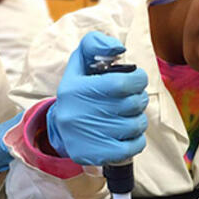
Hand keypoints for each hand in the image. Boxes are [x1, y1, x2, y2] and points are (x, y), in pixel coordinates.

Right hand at [47, 31, 148, 165]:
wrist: (59, 130)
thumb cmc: (79, 92)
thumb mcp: (80, 64)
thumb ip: (95, 44)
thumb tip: (118, 47)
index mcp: (76, 89)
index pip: (121, 83)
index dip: (138, 79)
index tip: (137, 79)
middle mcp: (79, 113)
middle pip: (132, 104)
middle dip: (139, 99)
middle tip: (132, 99)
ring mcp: (88, 136)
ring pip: (136, 125)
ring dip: (138, 119)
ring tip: (127, 116)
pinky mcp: (97, 154)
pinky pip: (134, 146)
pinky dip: (137, 139)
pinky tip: (126, 133)